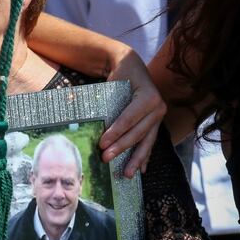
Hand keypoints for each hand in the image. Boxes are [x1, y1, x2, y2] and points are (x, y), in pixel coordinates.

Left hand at [98, 48, 166, 177]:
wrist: (131, 65)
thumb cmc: (119, 74)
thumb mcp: (113, 82)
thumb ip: (104, 100)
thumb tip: (81, 114)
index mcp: (148, 96)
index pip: (129, 118)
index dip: (116, 133)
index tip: (101, 144)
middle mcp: (158, 107)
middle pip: (138, 132)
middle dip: (121, 147)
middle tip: (105, 159)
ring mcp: (159, 116)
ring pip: (147, 141)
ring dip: (136, 159)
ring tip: (126, 174)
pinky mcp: (156, 122)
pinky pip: (150, 141)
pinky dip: (145, 156)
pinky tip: (142, 170)